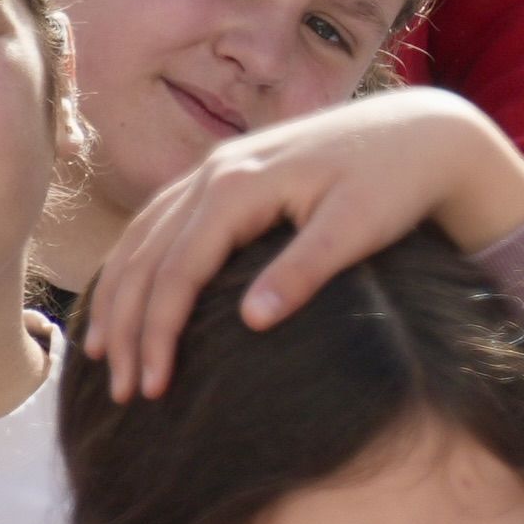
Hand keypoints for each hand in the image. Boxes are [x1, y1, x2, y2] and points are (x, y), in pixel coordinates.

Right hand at [83, 92, 523, 399]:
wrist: (421, 131)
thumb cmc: (395, 182)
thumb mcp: (357, 227)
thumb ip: (304, 270)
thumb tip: (252, 322)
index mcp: (239, 184)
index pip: (177, 270)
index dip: (158, 333)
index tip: (154, 389)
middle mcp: (215, 171)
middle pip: (146, 256)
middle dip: (126, 327)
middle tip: (123, 392)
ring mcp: (217, 169)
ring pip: (142, 236)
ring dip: (117, 296)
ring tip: (102, 355)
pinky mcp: (228, 174)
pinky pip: (161, 221)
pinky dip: (135, 262)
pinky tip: (128, 297)